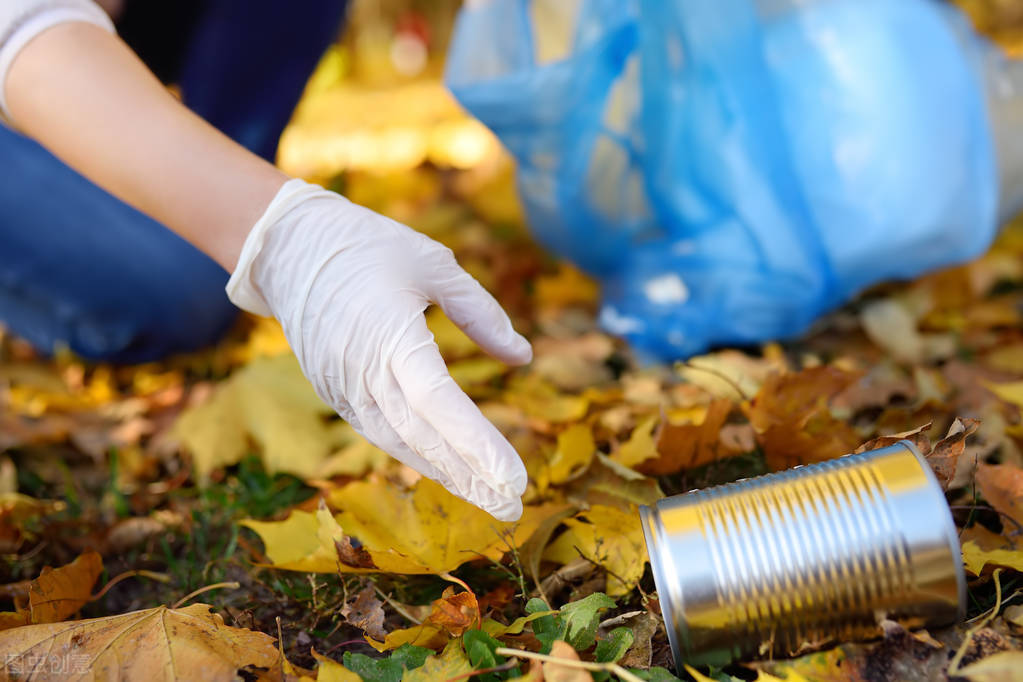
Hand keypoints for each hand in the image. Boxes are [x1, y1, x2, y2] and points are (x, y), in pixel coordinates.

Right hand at [228, 179, 532, 520]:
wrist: (287, 247)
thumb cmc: (368, 246)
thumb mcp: (434, 264)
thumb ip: (480, 312)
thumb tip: (523, 357)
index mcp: (390, 335)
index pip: (439, 403)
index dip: (477, 444)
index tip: (514, 478)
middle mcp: (363, 371)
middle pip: (423, 437)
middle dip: (470, 476)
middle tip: (513, 508)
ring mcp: (342, 387)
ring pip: (399, 441)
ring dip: (445, 473)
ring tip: (488, 498)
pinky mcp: (333, 391)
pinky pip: (378, 431)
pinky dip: (414, 453)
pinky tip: (445, 469)